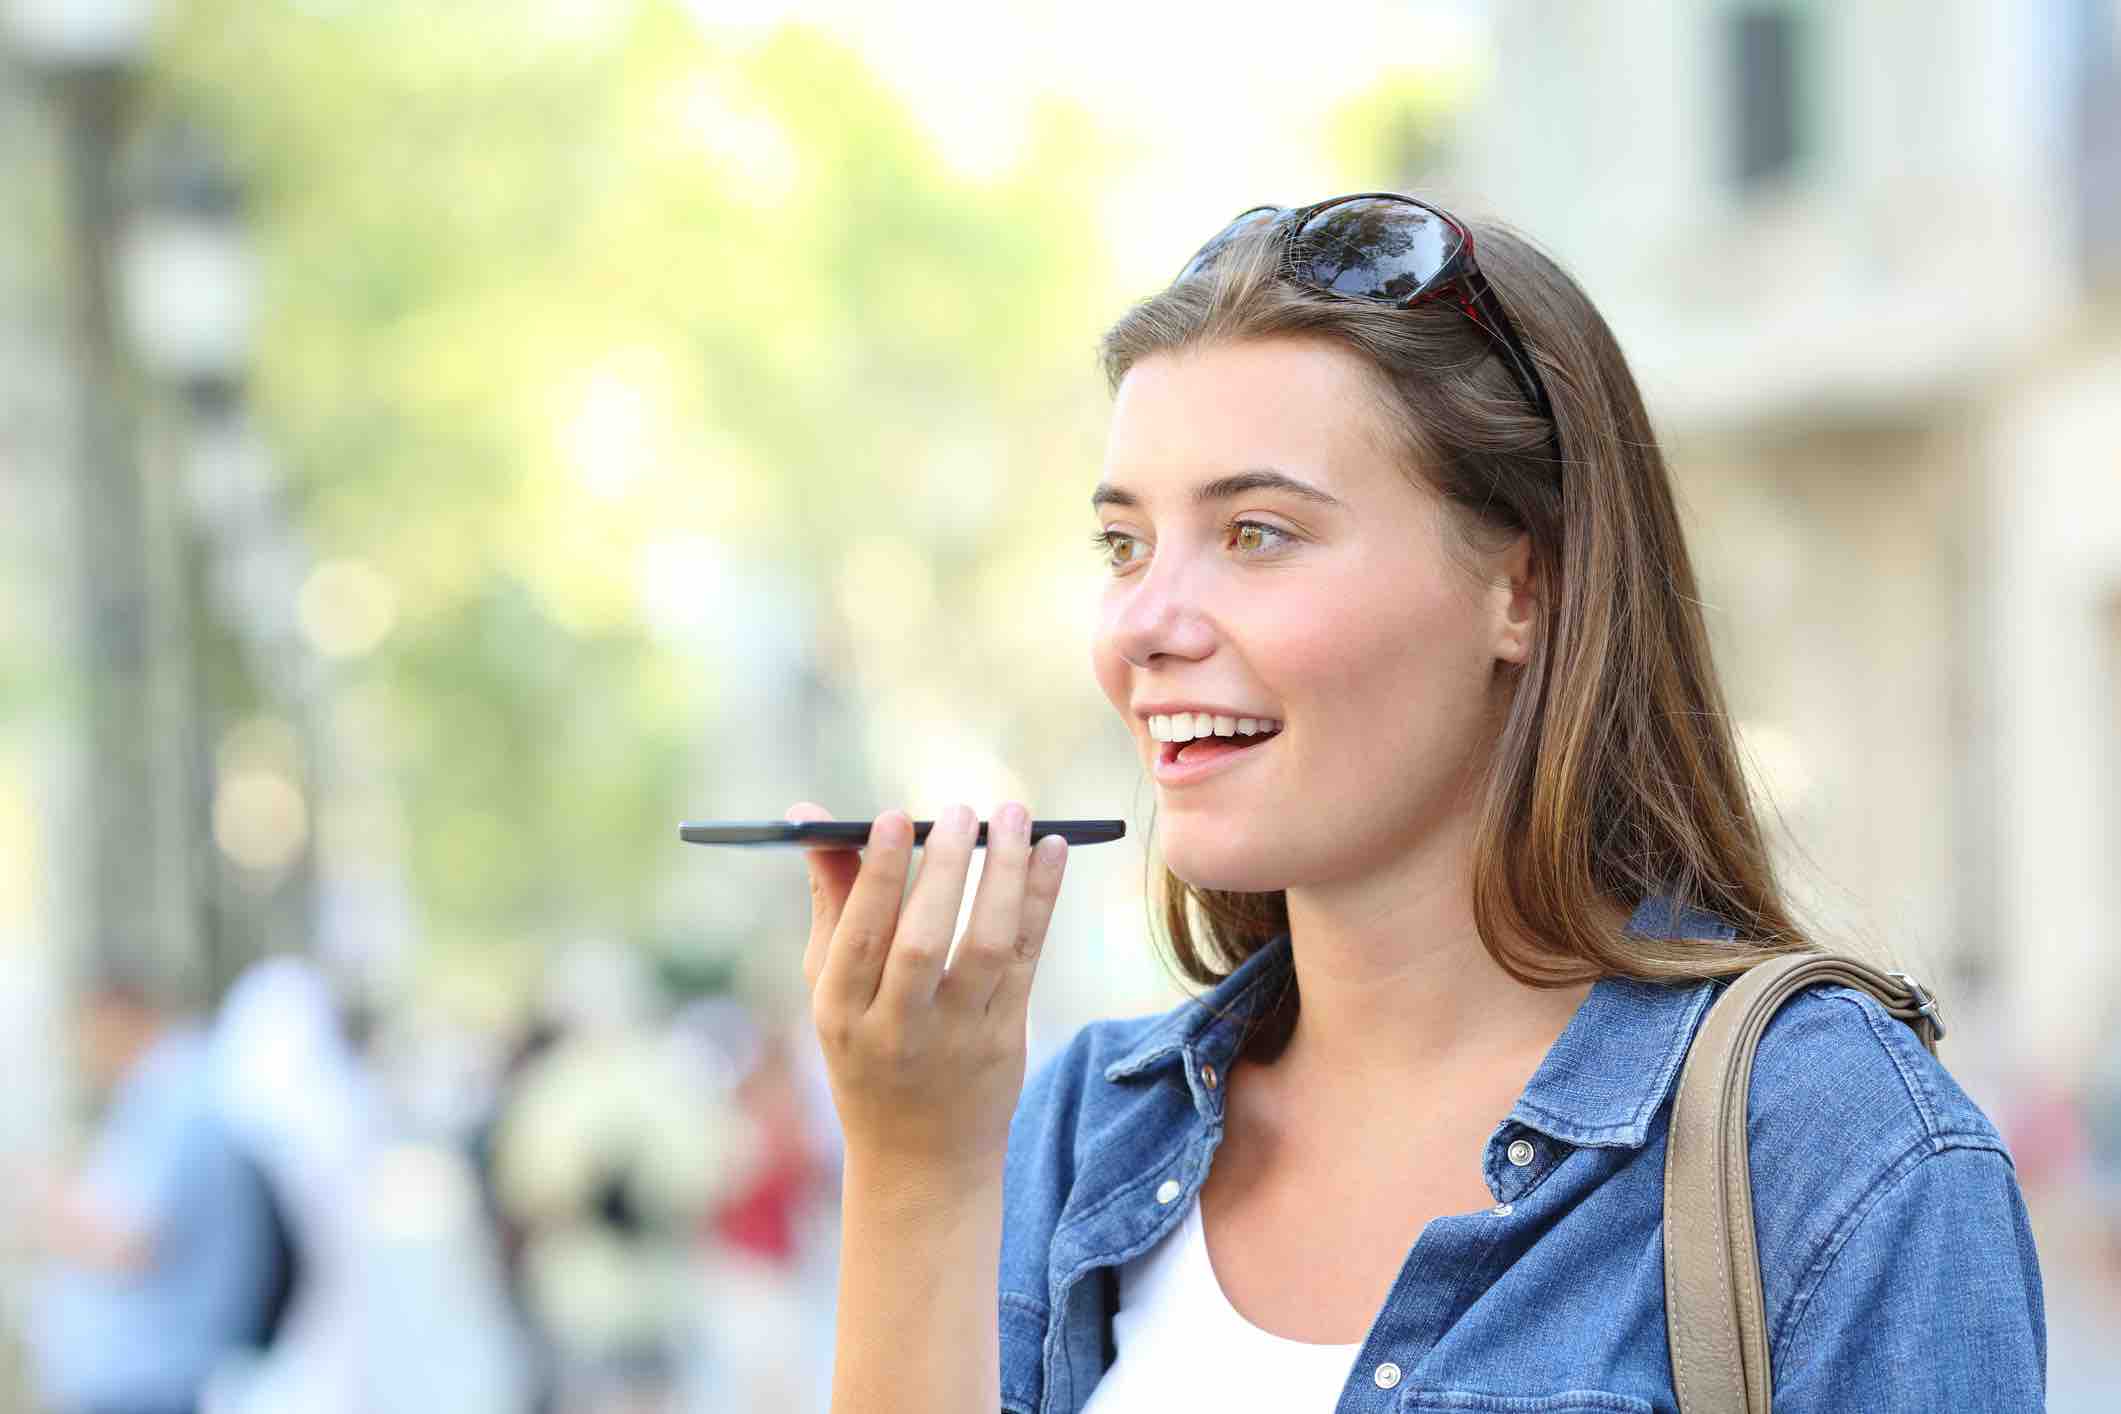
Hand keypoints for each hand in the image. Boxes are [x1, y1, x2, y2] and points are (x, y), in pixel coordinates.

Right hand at [789, 801, 1066, 1184]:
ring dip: (1003, 876)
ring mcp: (957, 1038)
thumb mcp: (834, 989)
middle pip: (921, 942)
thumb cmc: (869, 1050)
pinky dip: (1040, 900)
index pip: (859, 937)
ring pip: (984, 948)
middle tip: (959, 809)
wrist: (921, 1161)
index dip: (877, 875)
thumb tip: (809, 815)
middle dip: (942, 869)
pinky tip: (1051, 851)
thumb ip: (832, 900)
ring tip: (1011, 815)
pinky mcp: (1006, 1042)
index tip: (895, 816)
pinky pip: (1025, 960)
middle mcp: (897, 1029)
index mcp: (840, 1012)